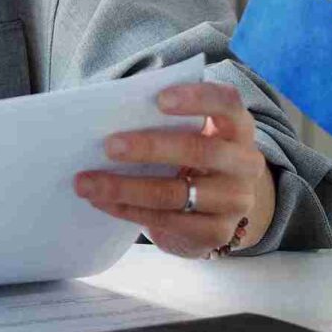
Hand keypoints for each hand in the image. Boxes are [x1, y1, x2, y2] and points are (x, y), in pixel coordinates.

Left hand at [72, 82, 275, 259]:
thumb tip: (105, 113)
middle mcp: (245, 163)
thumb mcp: (189, 134)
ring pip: (177, 193)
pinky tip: (101, 202)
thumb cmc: (189, 156)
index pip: (227, 103)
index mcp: (237, 127)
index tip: (159, 99)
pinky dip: (128, 210)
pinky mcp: (217, 232)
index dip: (197, 98)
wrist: (215, 209)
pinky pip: (167, 220)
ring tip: (86, 182)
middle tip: (108, 146)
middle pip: (201, 151)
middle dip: (150, 147)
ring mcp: (235, 201)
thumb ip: (163, 120)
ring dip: (125, 187)